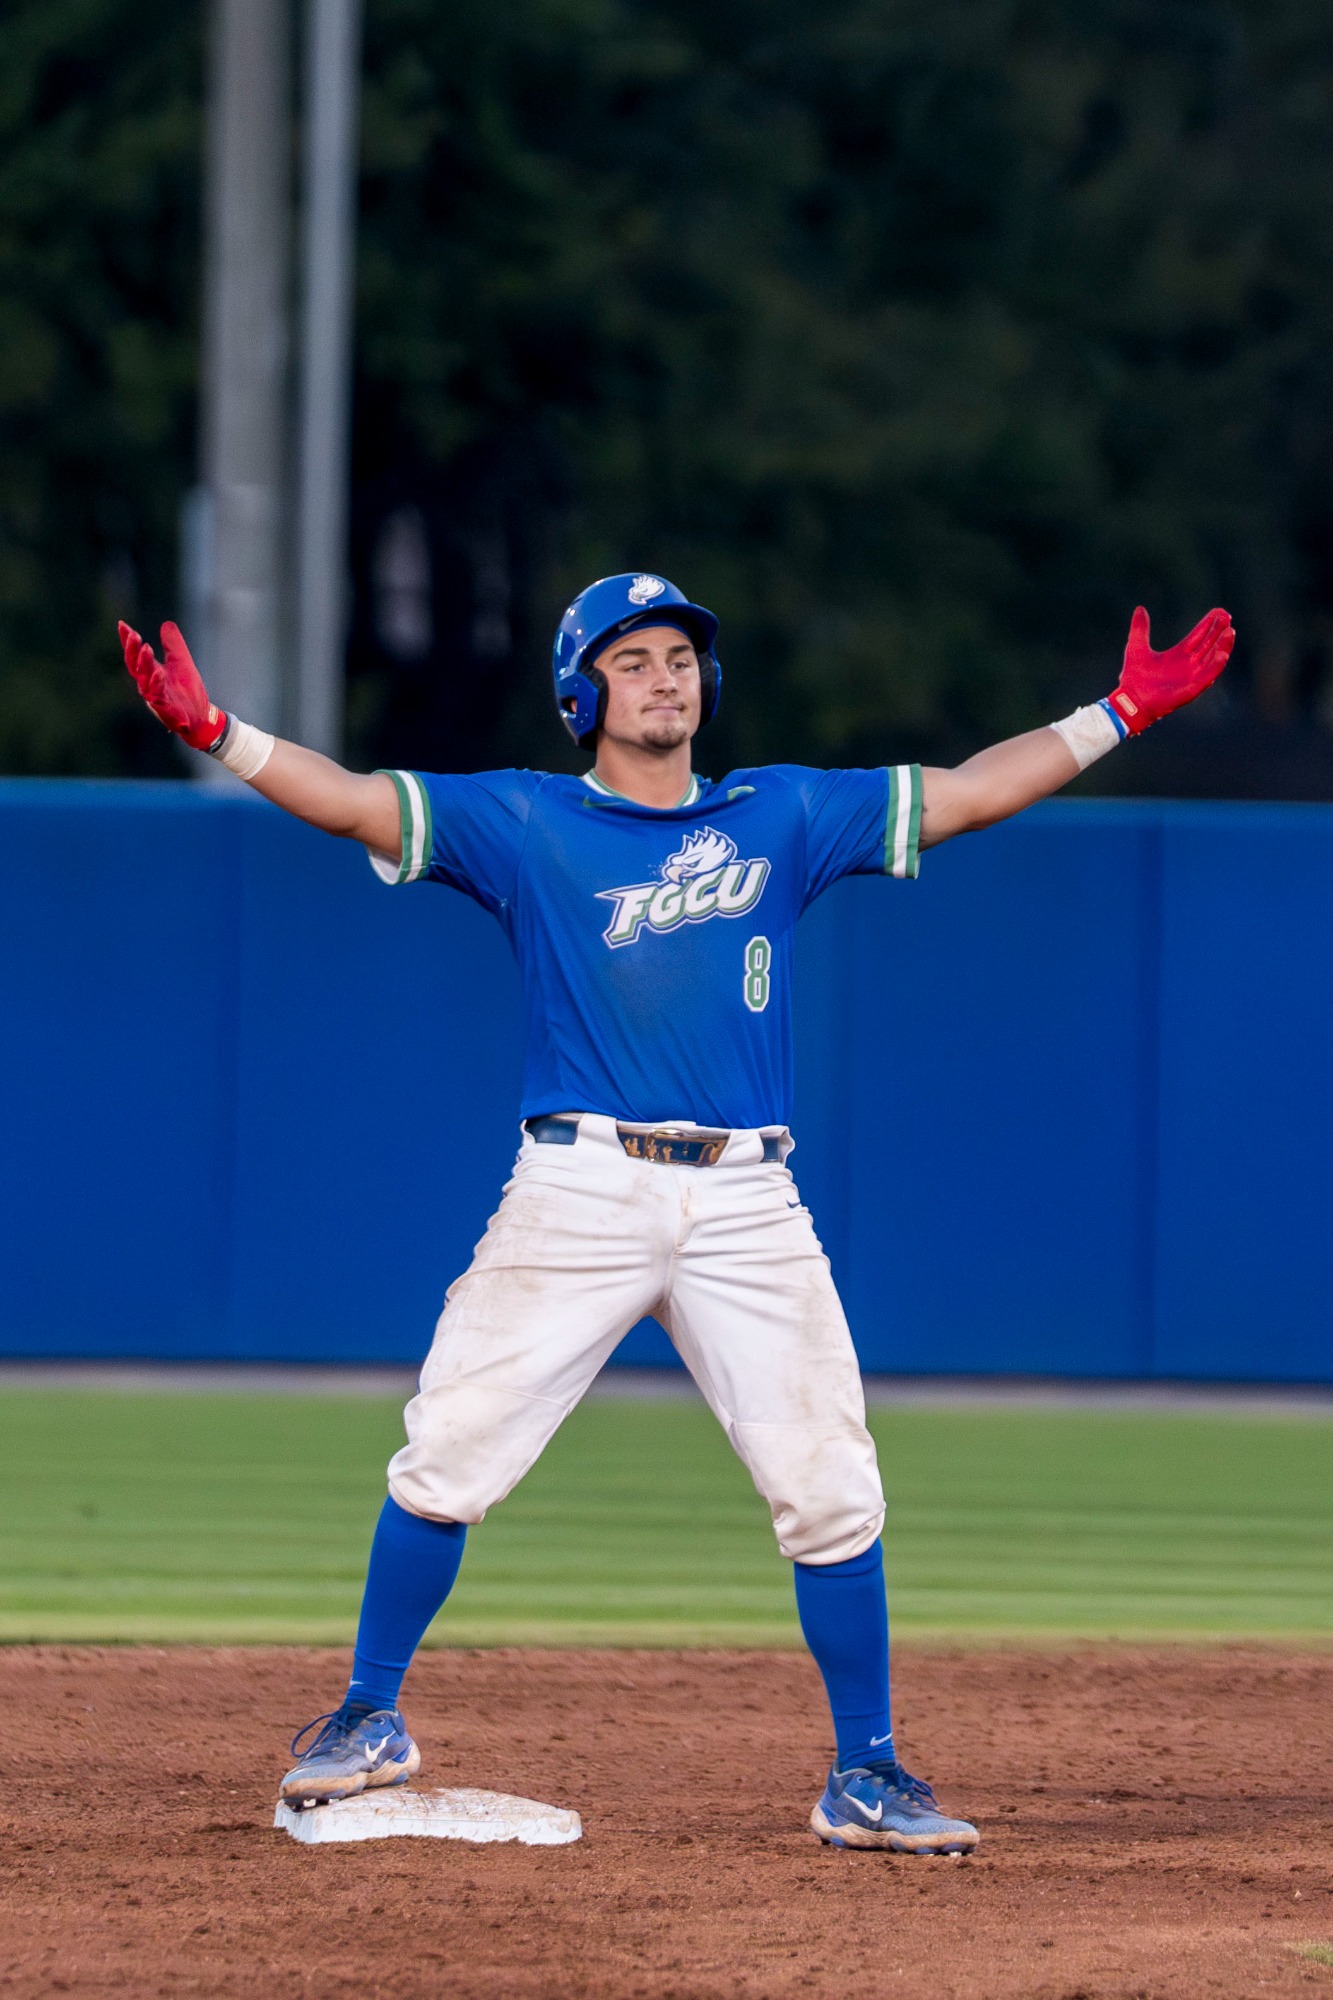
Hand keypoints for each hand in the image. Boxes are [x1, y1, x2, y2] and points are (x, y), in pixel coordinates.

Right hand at [118, 620, 225, 751]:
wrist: (200, 716)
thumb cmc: (187, 691)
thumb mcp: (181, 662)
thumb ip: (173, 645)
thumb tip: (167, 624)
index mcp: (149, 673)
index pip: (135, 655)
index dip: (128, 641)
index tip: (122, 625)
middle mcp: (148, 685)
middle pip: (135, 666)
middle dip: (132, 650)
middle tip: (134, 634)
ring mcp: (155, 697)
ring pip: (144, 680)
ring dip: (144, 664)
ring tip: (147, 648)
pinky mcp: (165, 709)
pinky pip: (158, 697)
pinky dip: (157, 685)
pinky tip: (159, 673)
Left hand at [1109, 605, 1234, 734]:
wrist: (1130, 700)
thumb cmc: (1133, 677)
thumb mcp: (1137, 647)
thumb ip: (1140, 628)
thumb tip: (1140, 608)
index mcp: (1179, 655)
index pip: (1199, 636)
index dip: (1209, 624)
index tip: (1219, 611)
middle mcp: (1189, 665)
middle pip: (1209, 645)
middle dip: (1219, 631)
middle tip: (1227, 616)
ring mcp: (1192, 677)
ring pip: (1213, 659)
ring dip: (1222, 646)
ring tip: (1230, 632)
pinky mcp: (1191, 689)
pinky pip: (1207, 677)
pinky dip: (1216, 666)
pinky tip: (1223, 654)